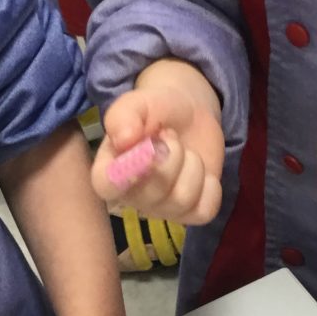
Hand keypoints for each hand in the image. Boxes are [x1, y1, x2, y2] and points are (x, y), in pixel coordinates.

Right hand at [91, 65, 223, 224]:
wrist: (189, 113)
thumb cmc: (156, 109)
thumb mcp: (137, 103)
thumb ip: (123, 116)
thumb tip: (124, 139)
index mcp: (110, 170)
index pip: (106, 186)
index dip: (127, 173)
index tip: (148, 149)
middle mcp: (132, 196)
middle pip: (154, 192)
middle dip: (172, 154)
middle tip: (169, 135)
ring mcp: (161, 207)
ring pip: (182, 200)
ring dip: (192, 165)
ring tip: (185, 151)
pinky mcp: (190, 212)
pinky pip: (204, 211)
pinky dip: (210, 187)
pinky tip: (201, 172)